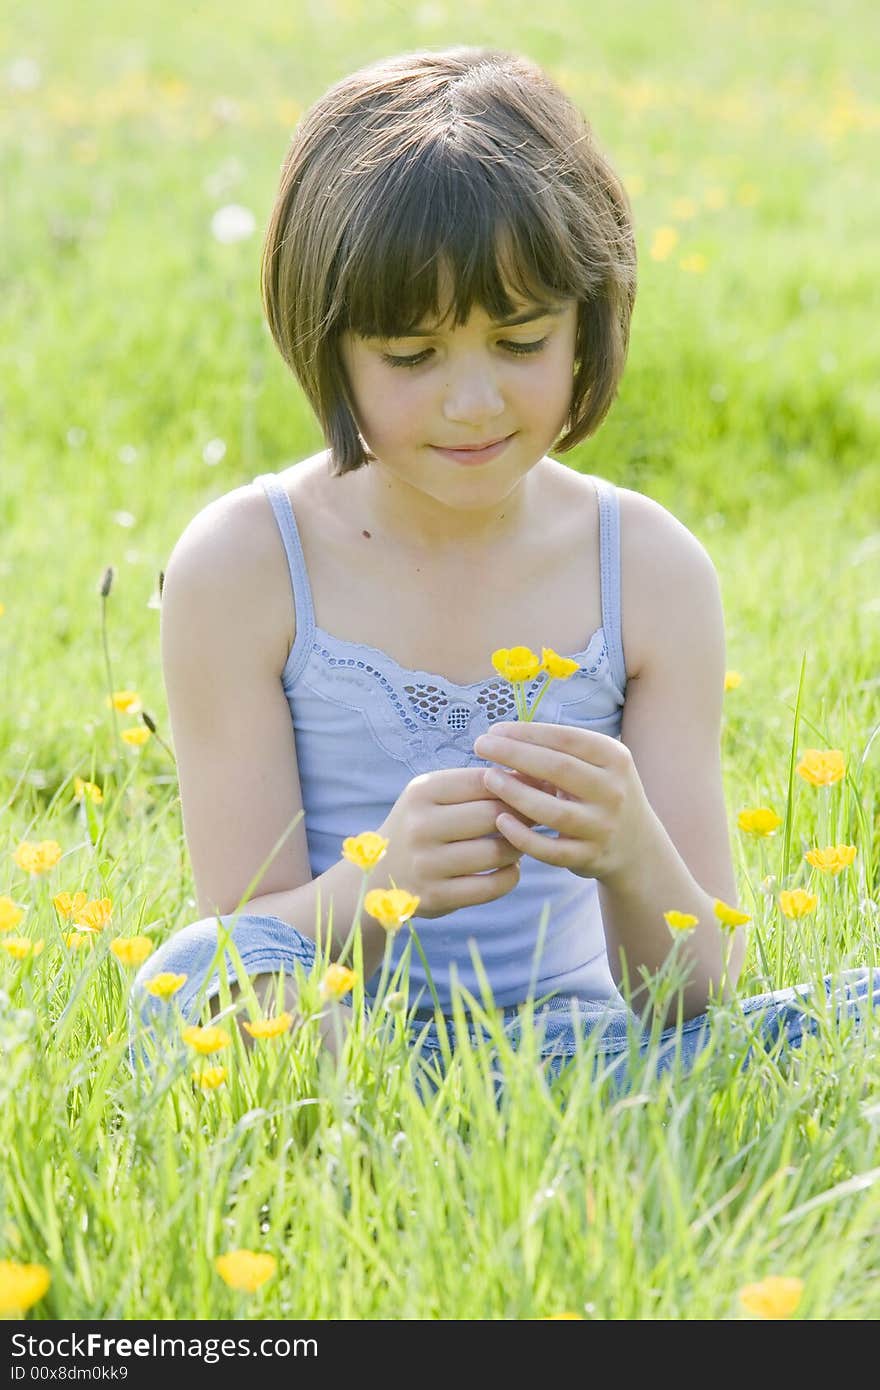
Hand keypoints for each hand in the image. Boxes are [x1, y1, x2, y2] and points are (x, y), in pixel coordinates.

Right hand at [375, 767, 545, 919]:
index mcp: (422, 791)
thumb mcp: (435, 796)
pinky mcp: (435, 897)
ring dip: (519, 848)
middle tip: (535, 819)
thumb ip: (478, 785)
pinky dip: (510, 876)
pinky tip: (507, 869)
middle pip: (495, 815)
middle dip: (524, 816)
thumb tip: (538, 778)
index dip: (519, 784)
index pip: (486, 780)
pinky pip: (492, 886)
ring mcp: (426, 863)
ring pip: (498, 852)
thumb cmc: (422, 826)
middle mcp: (420, 825)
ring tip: (518, 844)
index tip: (537, 789)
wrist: (379, 874)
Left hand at [472, 721, 653, 883]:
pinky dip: (523, 836)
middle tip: (480, 746)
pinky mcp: (589, 857)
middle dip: (515, 754)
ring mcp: (603, 826)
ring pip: (554, 811)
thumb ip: (557, 752)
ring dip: (516, 793)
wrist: (636, 844)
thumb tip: (501, 739)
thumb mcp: (593, 765)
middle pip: (559, 769)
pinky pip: (551, 850)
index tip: (494, 730)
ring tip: (488, 778)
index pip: (567, 739)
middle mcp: (613, 791)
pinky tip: (500, 821)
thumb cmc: (599, 792)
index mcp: (614, 758)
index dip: (527, 733)